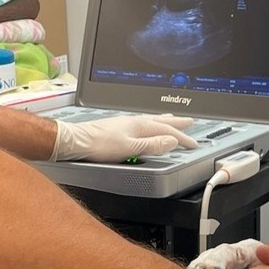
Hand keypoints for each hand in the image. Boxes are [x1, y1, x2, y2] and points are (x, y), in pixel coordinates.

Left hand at [53, 115, 196, 161]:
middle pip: (160, 121)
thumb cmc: (99, 144)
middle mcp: (133, 121)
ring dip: (164, 121)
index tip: (192, 143)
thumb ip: (152, 145)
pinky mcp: (117, 128)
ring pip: (150, 121)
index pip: (166, 130)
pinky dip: (150, 124)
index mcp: (139, 125)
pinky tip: (144, 127)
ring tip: (171, 120)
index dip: (181, 137)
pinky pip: (141, 123)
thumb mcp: (130, 148)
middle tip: (189, 121)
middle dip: (176, 123)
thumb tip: (171, 141)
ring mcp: (125, 123)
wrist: (76, 140)